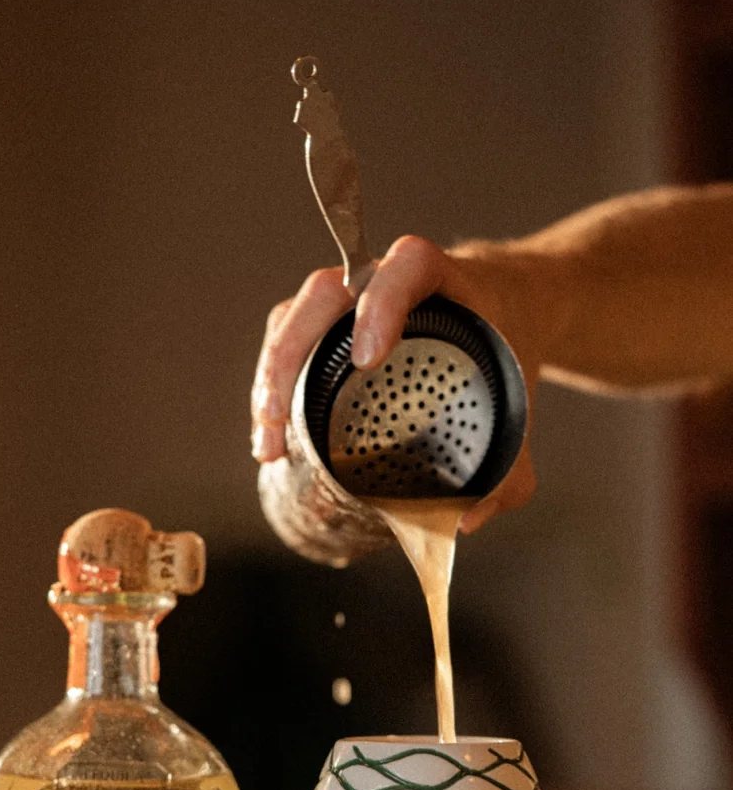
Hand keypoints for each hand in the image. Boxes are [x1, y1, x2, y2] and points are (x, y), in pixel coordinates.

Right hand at [251, 234, 542, 533]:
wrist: (505, 313)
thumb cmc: (509, 352)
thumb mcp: (521, 409)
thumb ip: (511, 471)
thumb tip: (465, 522)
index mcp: (444, 280)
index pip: (408, 267)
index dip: (382, 303)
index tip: (368, 360)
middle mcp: (386, 278)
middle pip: (324, 293)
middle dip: (291, 354)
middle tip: (281, 418)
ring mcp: (350, 297)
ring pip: (295, 316)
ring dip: (271, 374)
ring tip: (268, 440)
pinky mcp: (328, 321)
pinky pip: (288, 337)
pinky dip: (272, 383)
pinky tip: (270, 434)